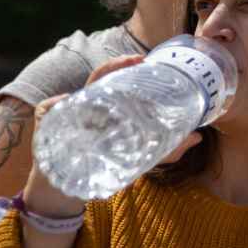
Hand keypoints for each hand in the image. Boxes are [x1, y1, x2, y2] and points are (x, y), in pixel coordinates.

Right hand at [23, 55, 201, 216]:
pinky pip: (48, 110)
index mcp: (108, 107)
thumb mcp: (142, 159)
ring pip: (77, 93)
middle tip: (136, 63)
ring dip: (89, 88)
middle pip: (98, 81)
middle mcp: (88, 106)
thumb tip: (198, 136)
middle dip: (112, 68)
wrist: (70, 187)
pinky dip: (53, 107)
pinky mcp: (49, 126)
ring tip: (106, 84)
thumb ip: (169, 150)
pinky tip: (64, 104)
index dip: (124, 65)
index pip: (115, 79)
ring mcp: (67, 115)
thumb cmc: (107, 165)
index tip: (144, 60)